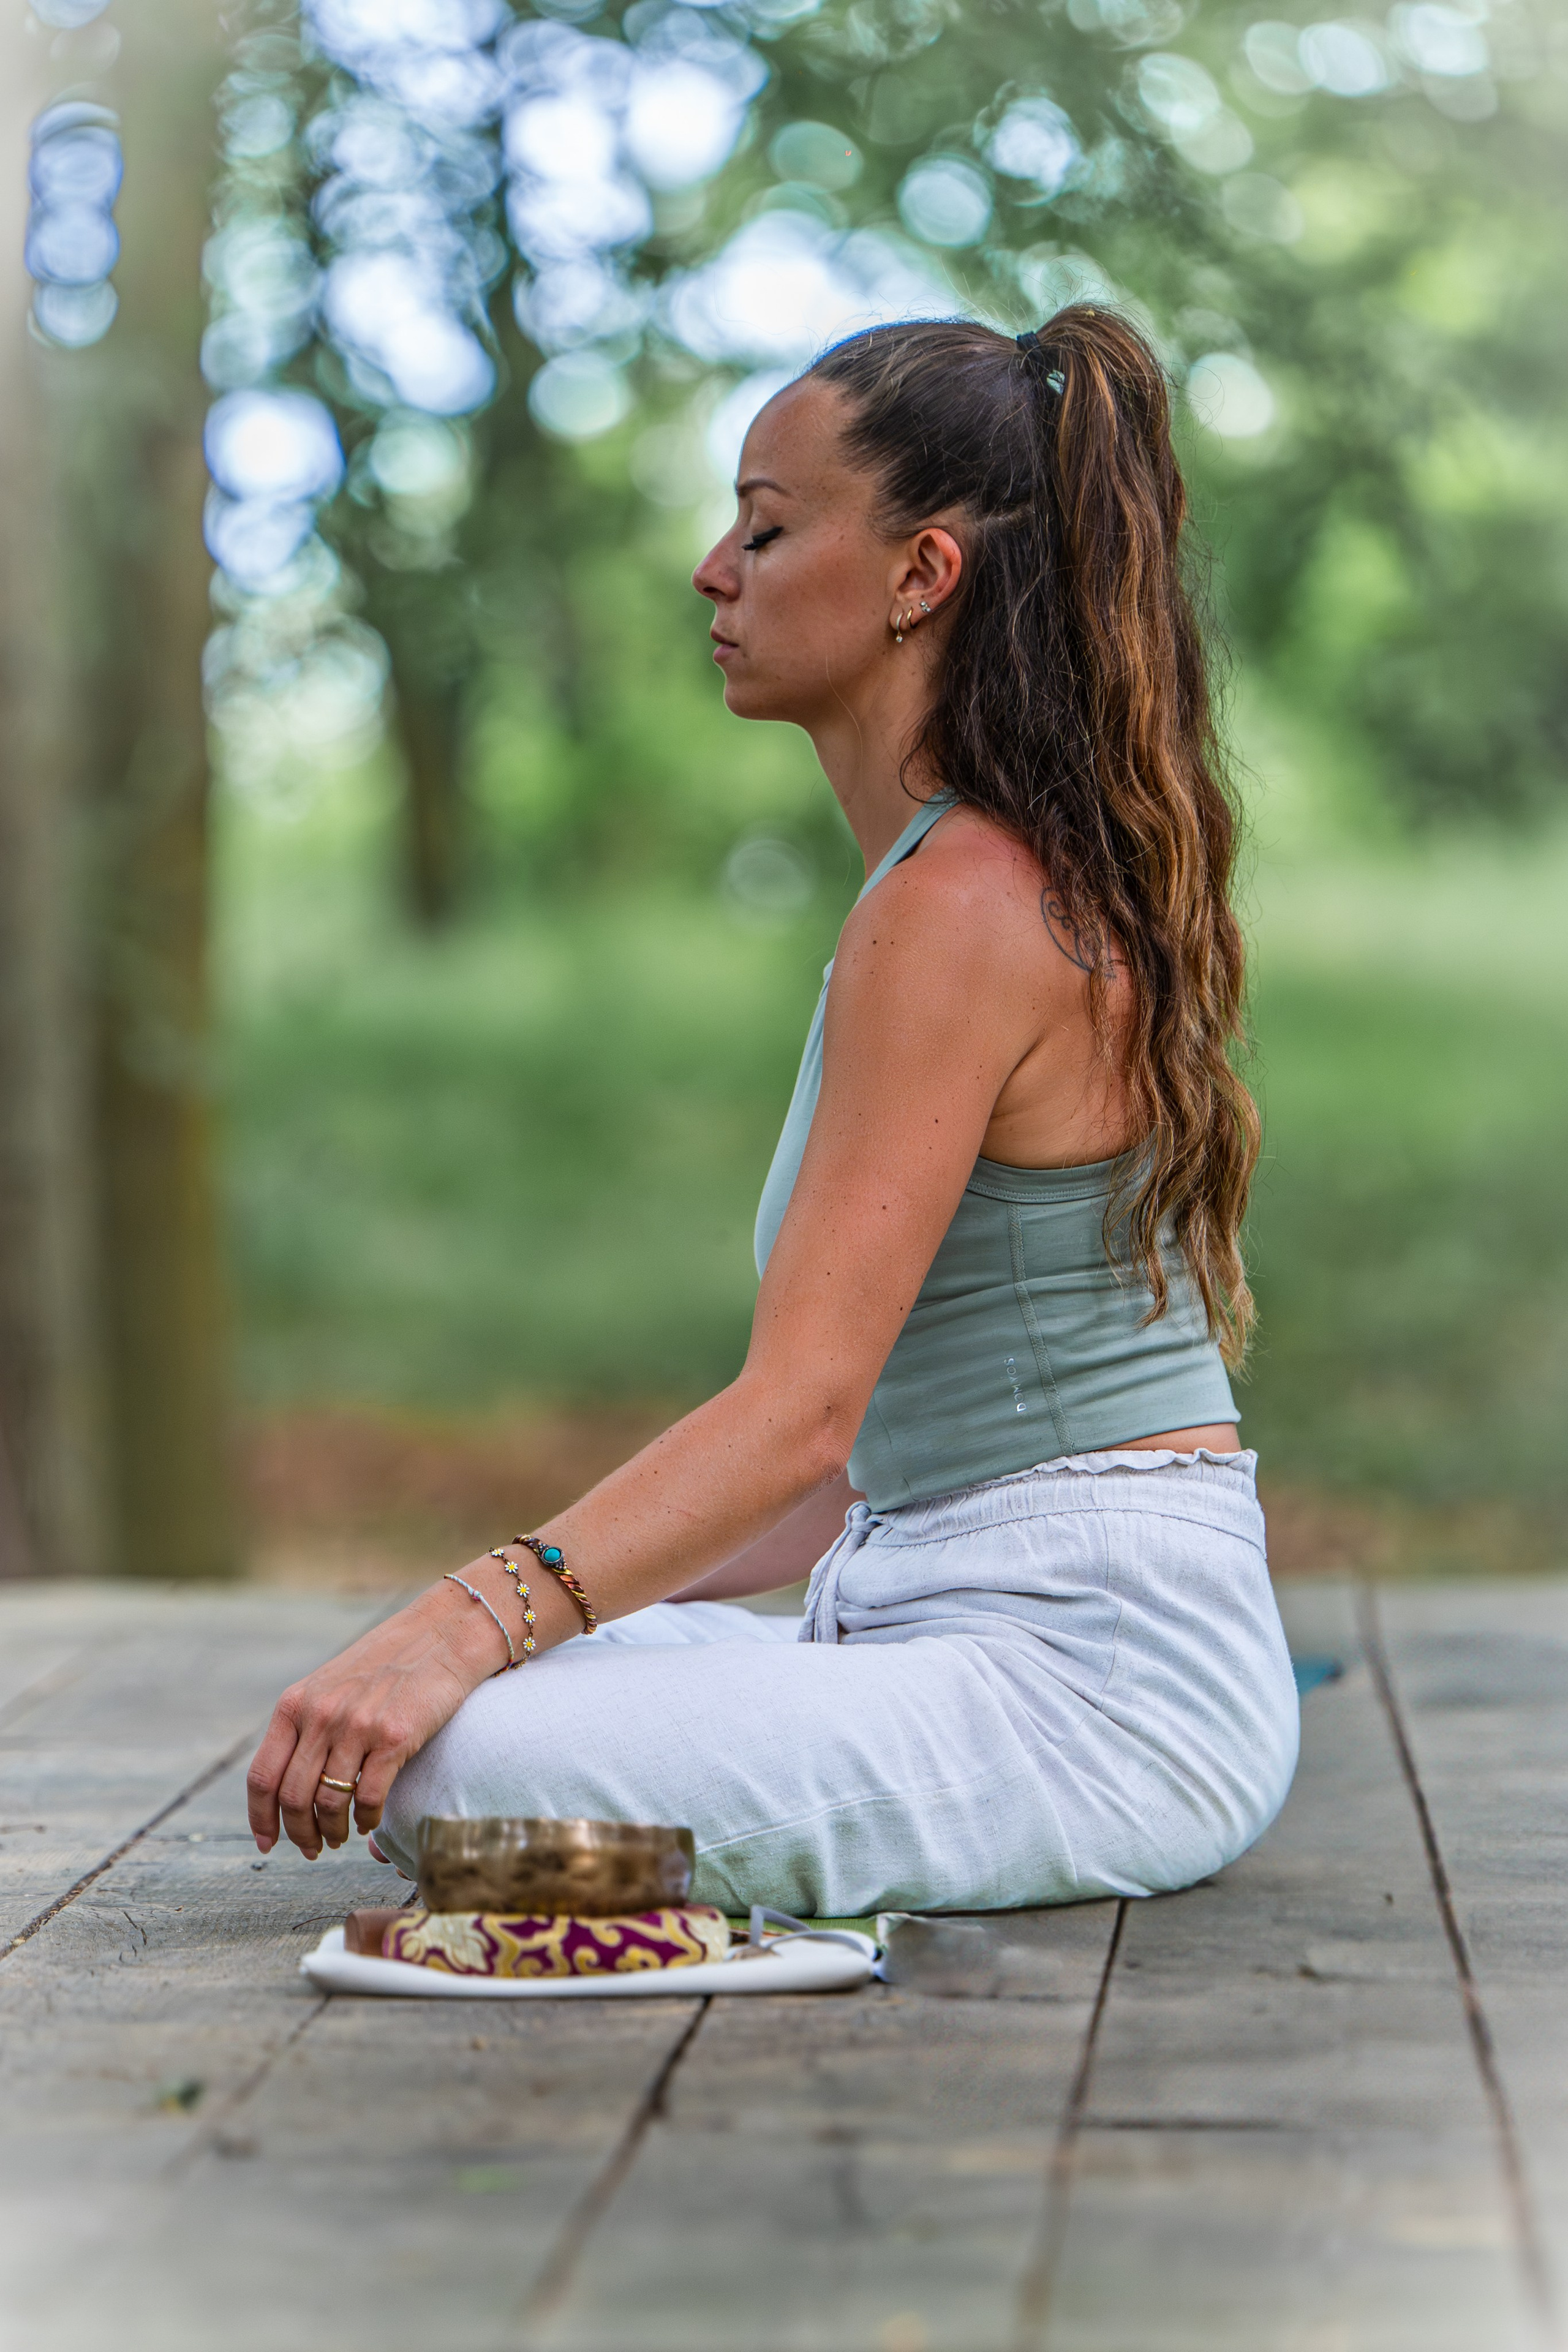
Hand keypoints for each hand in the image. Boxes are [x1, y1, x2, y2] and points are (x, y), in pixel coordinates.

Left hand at [246, 1571, 513, 1860]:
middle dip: (299, 1833)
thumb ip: (307, 1726)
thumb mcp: (330, 1686)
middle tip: (312, 1849)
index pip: (263, 1775)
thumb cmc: (386, 1665)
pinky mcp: (394, 1736)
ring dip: (332, 1831)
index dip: (260, 1818)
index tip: (267, 1843)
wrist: (441, 1635)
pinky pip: (368, 1797)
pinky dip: (366, 1820)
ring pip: (329, 1802)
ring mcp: (357, 1725)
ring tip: (341, 1837)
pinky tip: (369, 1821)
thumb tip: (289, 1790)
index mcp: (296, 1703)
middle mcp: (321, 1714)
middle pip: (293, 1797)